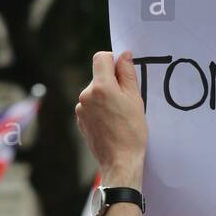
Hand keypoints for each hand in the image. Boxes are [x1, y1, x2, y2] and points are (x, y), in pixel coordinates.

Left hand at [76, 51, 146, 185]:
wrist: (120, 160)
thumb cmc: (132, 131)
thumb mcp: (135, 99)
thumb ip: (128, 74)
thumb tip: (124, 55)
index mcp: (101, 86)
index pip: (102, 57)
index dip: (114, 60)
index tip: (124, 72)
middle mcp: (86, 95)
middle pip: (99, 76)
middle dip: (112, 82)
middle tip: (127, 100)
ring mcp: (80, 108)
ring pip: (95, 92)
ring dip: (106, 96)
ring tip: (119, 114)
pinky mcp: (80, 119)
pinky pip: (91, 105)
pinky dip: (100, 108)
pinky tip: (111, 122)